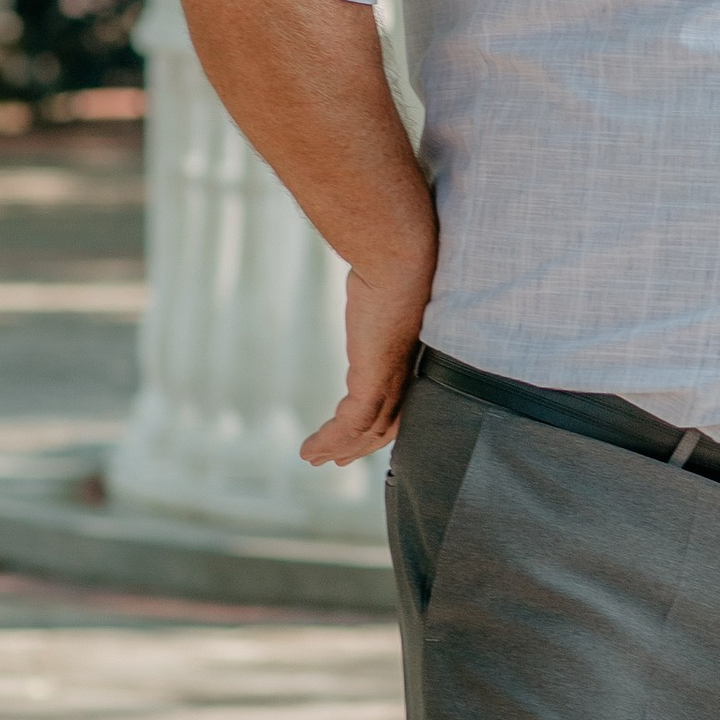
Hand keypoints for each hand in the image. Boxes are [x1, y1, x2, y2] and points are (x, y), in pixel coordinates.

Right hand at [301, 255, 432, 464]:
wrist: (399, 258)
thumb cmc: (395, 263)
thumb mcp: (383, 292)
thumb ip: (376, 304)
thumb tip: (367, 289)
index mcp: (411, 358)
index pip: (397, 406)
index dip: (377, 428)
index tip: (356, 441)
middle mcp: (407, 374)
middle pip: (384, 427)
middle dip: (357, 447)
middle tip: (331, 461)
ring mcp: (393, 379)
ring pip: (366, 431)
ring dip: (336, 449)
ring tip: (311, 458)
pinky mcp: (375, 379)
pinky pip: (351, 424)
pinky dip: (328, 441)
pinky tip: (308, 450)